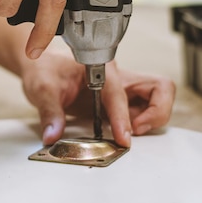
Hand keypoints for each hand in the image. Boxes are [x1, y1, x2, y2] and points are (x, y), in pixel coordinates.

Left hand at [20, 49, 174, 146]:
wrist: (44, 64)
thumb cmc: (46, 67)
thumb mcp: (42, 88)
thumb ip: (50, 112)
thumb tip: (53, 135)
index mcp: (101, 68)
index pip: (119, 93)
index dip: (123, 117)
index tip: (124, 138)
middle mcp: (118, 77)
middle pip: (159, 88)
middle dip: (157, 112)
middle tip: (135, 130)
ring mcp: (123, 89)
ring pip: (157, 98)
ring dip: (153, 118)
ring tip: (129, 132)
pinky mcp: (120, 102)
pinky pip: (144, 111)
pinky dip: (143, 123)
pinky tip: (122, 132)